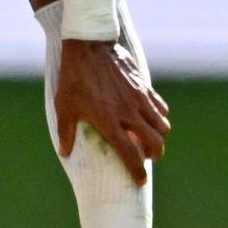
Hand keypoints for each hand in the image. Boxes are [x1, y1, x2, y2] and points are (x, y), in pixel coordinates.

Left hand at [53, 39, 170, 184]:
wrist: (89, 46)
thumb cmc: (73, 77)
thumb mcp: (64, 105)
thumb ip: (66, 131)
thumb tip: (64, 153)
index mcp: (109, 121)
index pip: (130, 154)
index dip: (138, 172)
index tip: (141, 181)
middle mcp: (129, 113)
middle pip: (155, 143)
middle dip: (155, 155)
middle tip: (148, 158)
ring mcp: (140, 99)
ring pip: (163, 126)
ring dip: (160, 137)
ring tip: (150, 139)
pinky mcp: (144, 86)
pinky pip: (161, 107)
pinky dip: (160, 116)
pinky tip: (150, 117)